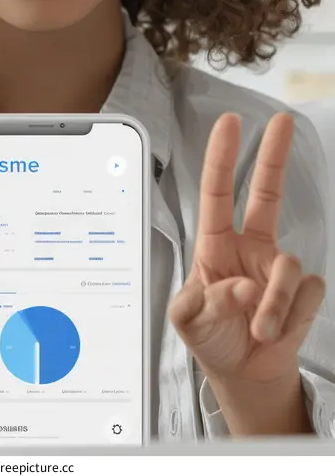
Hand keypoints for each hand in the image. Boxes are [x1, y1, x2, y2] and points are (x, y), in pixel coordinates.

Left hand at [169, 111, 324, 389]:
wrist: (241, 374)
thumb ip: (203, 301)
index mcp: (216, 244)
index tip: (230, 123)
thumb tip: (241, 284)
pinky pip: (306, 293)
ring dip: (274, 302)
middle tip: (282, 119)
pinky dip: (289, 316)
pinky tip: (274, 332)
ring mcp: (278, 268)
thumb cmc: (210, 336)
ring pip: (288, 265)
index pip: (217, 193)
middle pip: (266, 192)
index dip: (222, 157)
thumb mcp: (188, 319)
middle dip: (274, 155)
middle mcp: (250, 247)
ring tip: (260, 329)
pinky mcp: (303, 293)